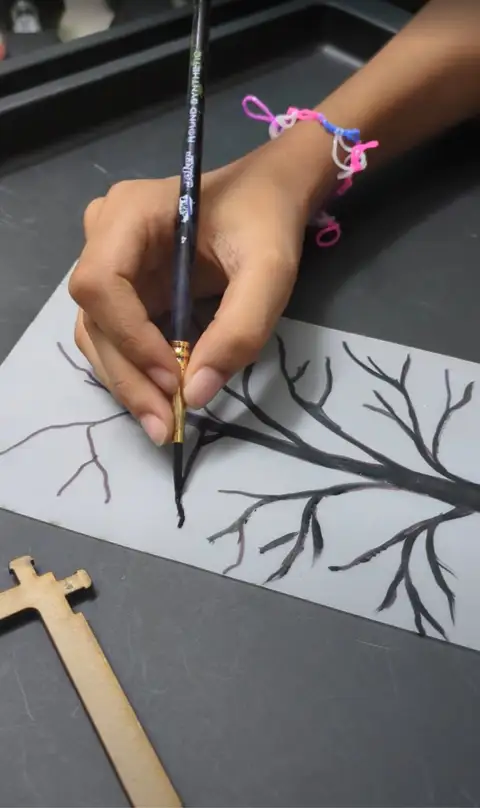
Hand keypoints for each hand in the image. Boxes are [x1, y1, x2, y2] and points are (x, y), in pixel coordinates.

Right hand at [69, 138, 322, 445]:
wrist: (267, 198)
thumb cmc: (266, 222)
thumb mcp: (269, 270)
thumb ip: (240, 330)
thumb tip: (195, 395)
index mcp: (129, 213)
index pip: (101, 283)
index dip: (130, 337)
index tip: (172, 378)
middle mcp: (103, 235)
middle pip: (94, 318)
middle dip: (128, 376)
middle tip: (164, 424)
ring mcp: (107, 262)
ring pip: (98, 334)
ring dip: (127, 382)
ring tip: (164, 421)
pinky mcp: (121, 289)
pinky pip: (115, 336)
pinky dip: (135, 371)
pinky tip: (162, 399)